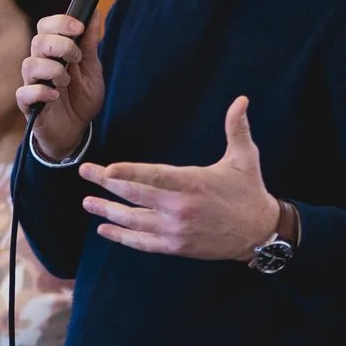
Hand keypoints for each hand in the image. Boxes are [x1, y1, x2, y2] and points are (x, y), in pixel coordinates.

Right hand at [16, 12, 103, 159]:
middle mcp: (40, 64)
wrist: (76, 131)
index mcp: (54, 52)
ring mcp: (32, 83)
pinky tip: (55, 96)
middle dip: (60, 44)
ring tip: (66, 81)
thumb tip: (95, 14)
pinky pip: (24, 92)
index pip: (46, 26)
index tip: (79, 27)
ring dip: (52, 69)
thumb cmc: (81, 99)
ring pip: (30, 64)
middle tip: (76, 57)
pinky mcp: (28, 104)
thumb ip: (90, 44)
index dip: (60, 22)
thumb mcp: (92, 70)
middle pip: (38, 41)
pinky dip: (41, 92)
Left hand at [79, 95, 281, 260]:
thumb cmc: (249, 191)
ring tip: (87, 203)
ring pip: (134, 221)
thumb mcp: (245, 158)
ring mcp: (176, 230)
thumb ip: (237, 128)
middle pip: (135, 195)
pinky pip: (143, 243)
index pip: (154, 176)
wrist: (260, 233)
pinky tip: (105, 230)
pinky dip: (122, 237)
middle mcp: (180, 208)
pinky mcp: (176, 246)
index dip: (128, 173)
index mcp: (192, 183)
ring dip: (108, 212)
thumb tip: (241, 100)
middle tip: (85, 172)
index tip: (106, 169)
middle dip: (106, 184)